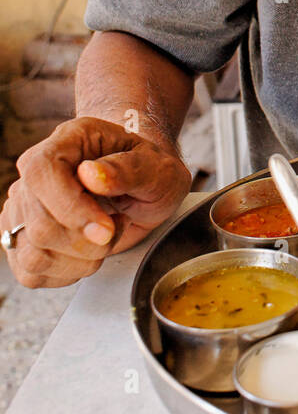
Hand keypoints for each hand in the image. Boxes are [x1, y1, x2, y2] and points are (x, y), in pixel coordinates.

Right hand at [0, 117, 190, 288]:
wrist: (143, 185)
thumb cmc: (149, 170)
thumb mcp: (156, 167)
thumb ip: (128, 169)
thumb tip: (91, 174)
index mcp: (67, 140)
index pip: (42, 174)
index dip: (71, 209)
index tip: (106, 229)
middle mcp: (36, 170)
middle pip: (38, 224)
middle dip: (86, 242)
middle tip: (116, 226)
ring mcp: (24, 205)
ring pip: (32, 254)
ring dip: (80, 260)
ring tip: (104, 236)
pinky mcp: (23, 237)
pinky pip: (30, 273)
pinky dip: (66, 273)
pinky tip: (88, 253)